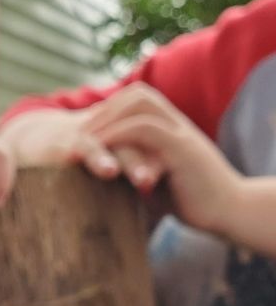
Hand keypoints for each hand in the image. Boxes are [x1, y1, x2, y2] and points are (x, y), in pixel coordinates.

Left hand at [78, 83, 242, 233]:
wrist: (229, 213)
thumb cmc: (192, 201)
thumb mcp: (158, 179)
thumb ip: (137, 168)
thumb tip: (108, 174)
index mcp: (173, 128)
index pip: (140, 99)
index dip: (111, 109)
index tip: (86, 131)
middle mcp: (178, 124)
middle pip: (139, 93)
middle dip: (104, 109)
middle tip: (76, 134)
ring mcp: (181, 133)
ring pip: (140, 104)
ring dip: (105, 120)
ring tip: (79, 141)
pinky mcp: (182, 149)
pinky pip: (145, 128)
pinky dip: (117, 134)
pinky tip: (98, 149)